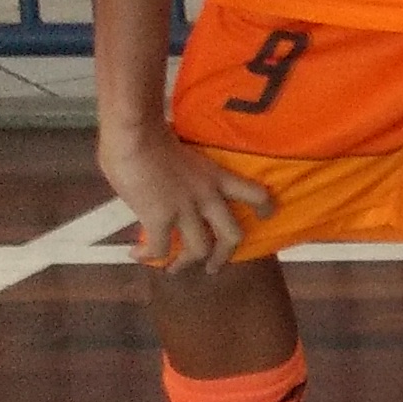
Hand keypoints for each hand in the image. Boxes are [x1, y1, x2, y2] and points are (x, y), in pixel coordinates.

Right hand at [103, 121, 269, 272]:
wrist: (135, 135)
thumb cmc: (152, 132)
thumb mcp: (181, 153)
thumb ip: (183, 174)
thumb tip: (166, 182)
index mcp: (216, 176)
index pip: (254, 193)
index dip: (264, 207)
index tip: (266, 216)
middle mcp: (208, 196)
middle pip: (232, 235)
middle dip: (224, 255)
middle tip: (213, 266)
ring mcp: (186, 210)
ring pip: (199, 250)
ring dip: (185, 263)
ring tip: (173, 268)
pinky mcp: (161, 220)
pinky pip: (161, 249)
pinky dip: (149, 256)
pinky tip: (137, 255)